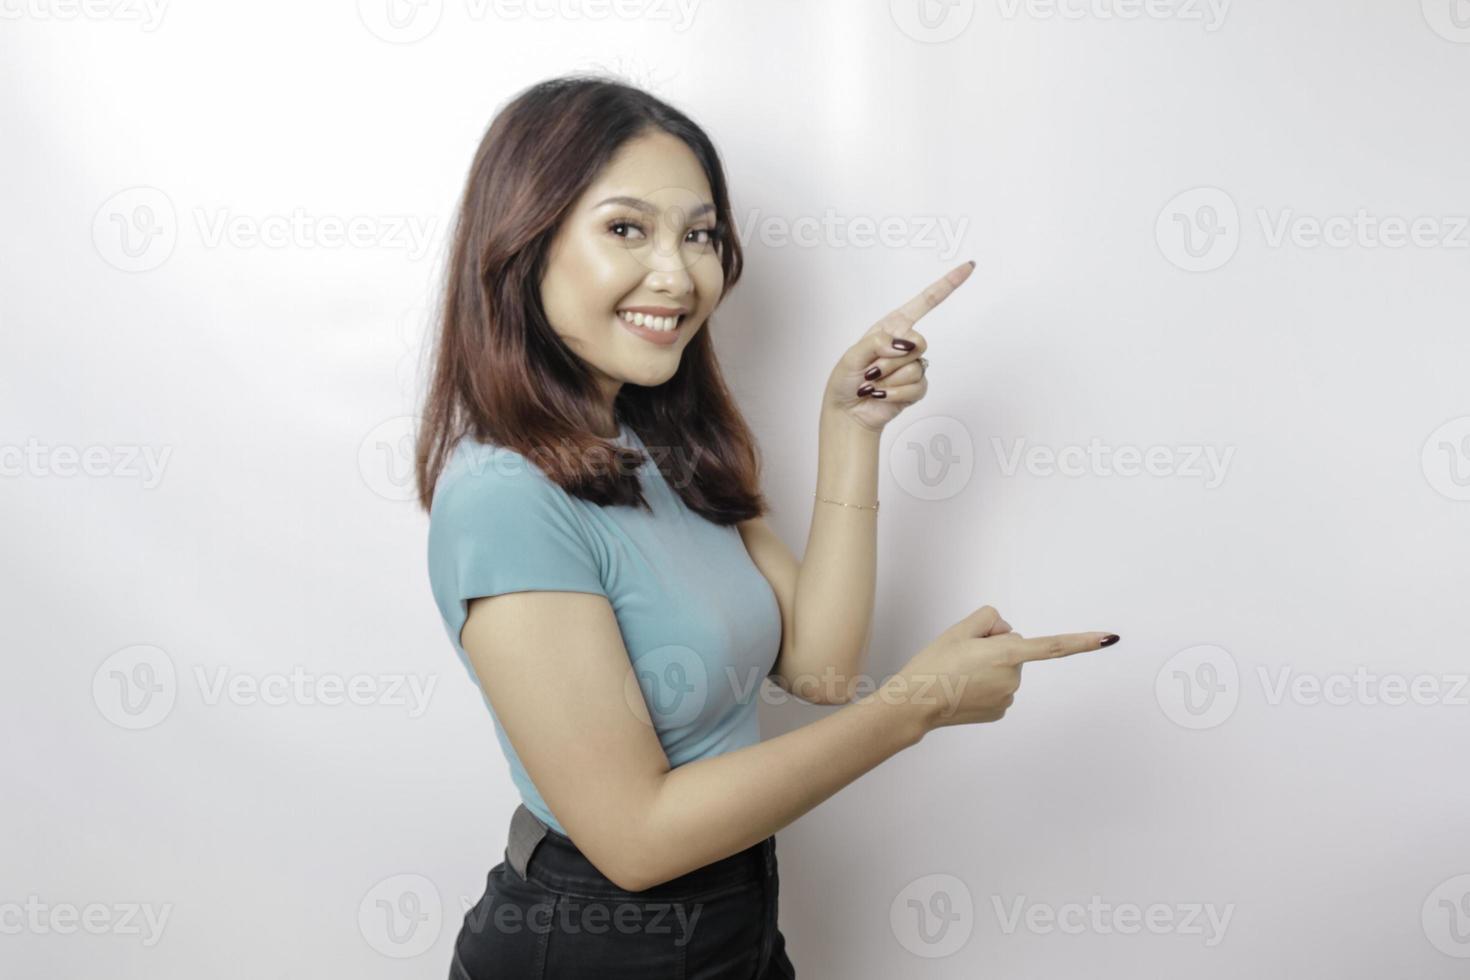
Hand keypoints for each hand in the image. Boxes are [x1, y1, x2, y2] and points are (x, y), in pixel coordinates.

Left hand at [822, 260, 975, 433]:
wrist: (848, 411)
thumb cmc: (845, 380)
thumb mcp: (852, 355)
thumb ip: (876, 343)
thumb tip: (904, 344)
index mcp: (891, 327)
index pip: (925, 302)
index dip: (947, 285)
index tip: (968, 268)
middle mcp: (905, 343)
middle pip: (919, 343)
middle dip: (892, 360)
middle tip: (871, 370)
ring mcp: (913, 366)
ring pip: (915, 368)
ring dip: (889, 379)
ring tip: (873, 384)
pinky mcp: (917, 387)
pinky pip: (916, 387)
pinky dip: (895, 394)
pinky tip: (882, 394)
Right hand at [889, 604, 1119, 732]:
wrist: (916, 702)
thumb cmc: (934, 665)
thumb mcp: (959, 629)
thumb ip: (990, 619)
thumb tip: (1004, 631)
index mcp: (1008, 654)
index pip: (1055, 646)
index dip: (1084, 641)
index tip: (1110, 638)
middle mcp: (1014, 678)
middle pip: (1015, 648)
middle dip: (995, 646)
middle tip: (964, 654)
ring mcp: (1008, 698)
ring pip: (1005, 669)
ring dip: (988, 666)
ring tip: (960, 673)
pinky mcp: (999, 711)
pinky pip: (998, 687)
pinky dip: (984, 684)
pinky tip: (964, 687)